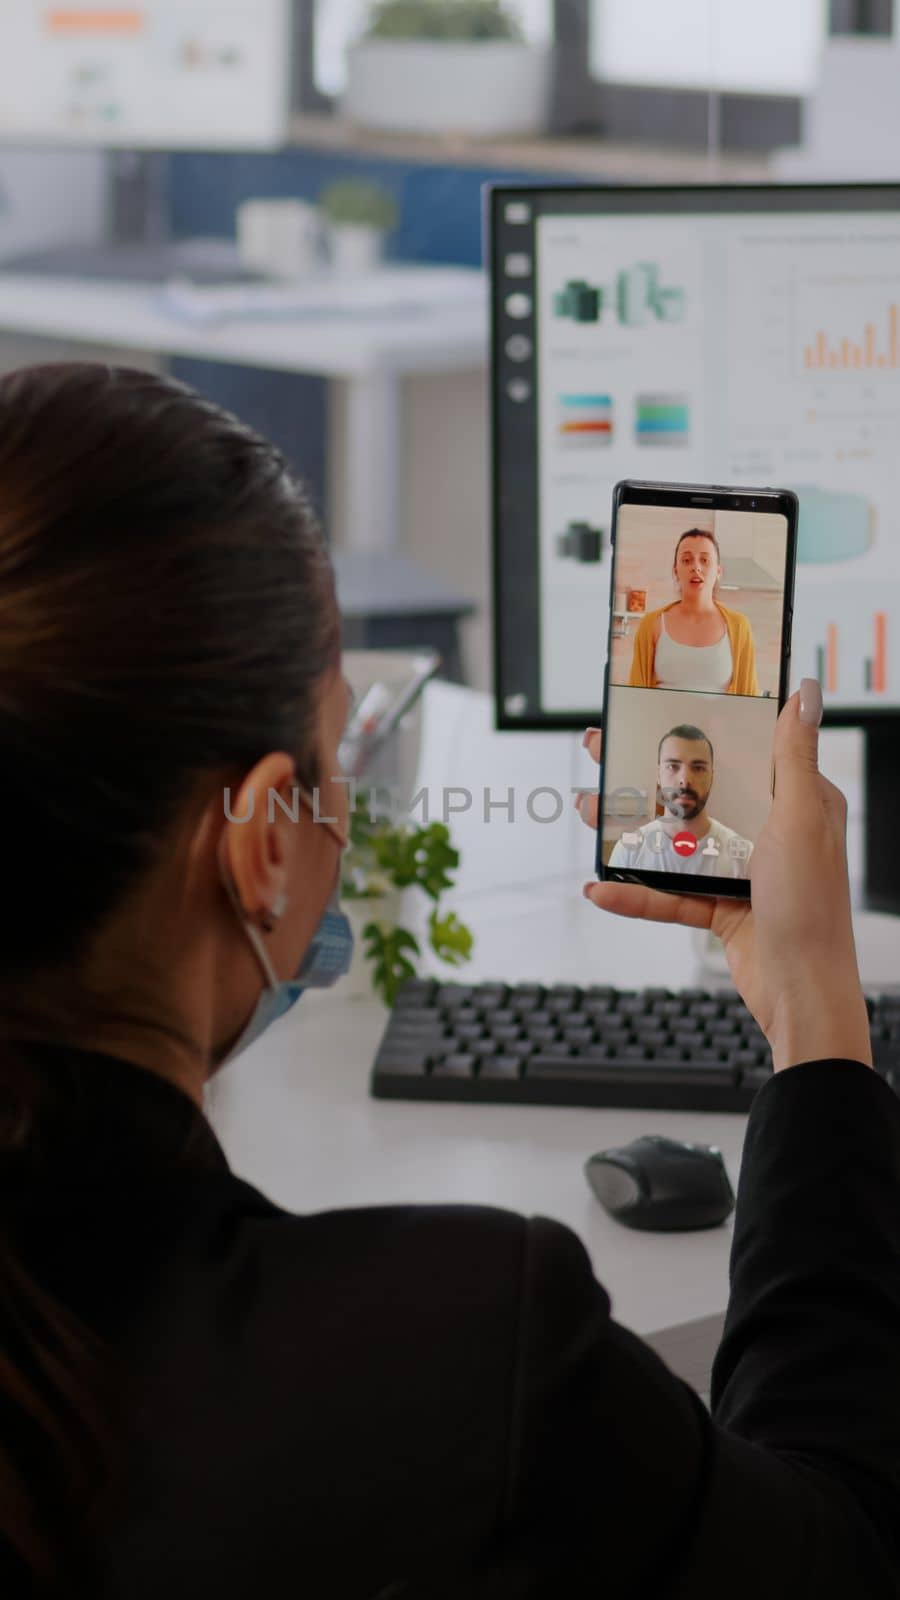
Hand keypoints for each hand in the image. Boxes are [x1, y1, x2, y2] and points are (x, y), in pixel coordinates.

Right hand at [578, 681, 871, 1072]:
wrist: (801, 992)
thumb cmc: (813, 908)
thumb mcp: (802, 819)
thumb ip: (794, 757)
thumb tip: (805, 694)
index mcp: (796, 802)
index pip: (744, 751)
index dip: (702, 728)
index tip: (657, 708)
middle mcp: (769, 832)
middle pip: (697, 792)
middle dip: (645, 774)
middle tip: (602, 751)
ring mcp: (742, 871)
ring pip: (674, 841)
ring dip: (628, 830)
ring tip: (589, 811)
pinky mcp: (721, 908)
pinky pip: (669, 895)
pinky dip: (634, 895)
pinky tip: (601, 887)